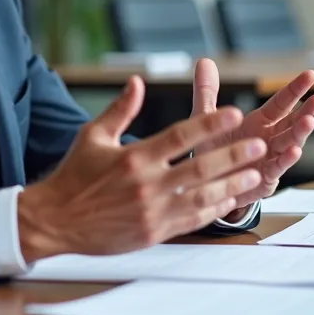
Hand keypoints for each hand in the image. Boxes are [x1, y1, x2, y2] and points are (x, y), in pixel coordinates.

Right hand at [16, 75, 265, 262]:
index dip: (209, 124)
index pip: (179, 135)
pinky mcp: (154, 232)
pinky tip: (230, 199)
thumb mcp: (93, 136)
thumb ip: (119, 110)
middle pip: (199, 166)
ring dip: (231, 184)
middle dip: (232, 155)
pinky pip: (192, 220)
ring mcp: (152, 211)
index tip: (234, 114)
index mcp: (134, 157)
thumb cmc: (74, 176)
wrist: (56, 221)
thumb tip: (137, 82)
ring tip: (254, 173)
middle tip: (257, 144)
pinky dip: (214, 209)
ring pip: (202, 196)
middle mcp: (146, 184)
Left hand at [191, 58, 313, 219]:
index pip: (280, 103)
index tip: (311, 75)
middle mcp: (268, 139)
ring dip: (300, 133)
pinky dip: (285, 160)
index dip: (295, 89)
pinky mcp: (264, 179)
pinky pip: (276, 168)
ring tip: (309, 121)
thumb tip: (204, 61)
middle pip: (291, 123)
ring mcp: (269, 159)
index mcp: (258, 122)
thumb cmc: (211, 151)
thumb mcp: (205, 119)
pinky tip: (294, 151)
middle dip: (306, 111)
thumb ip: (207, 92)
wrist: (203, 185)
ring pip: (289, 144)